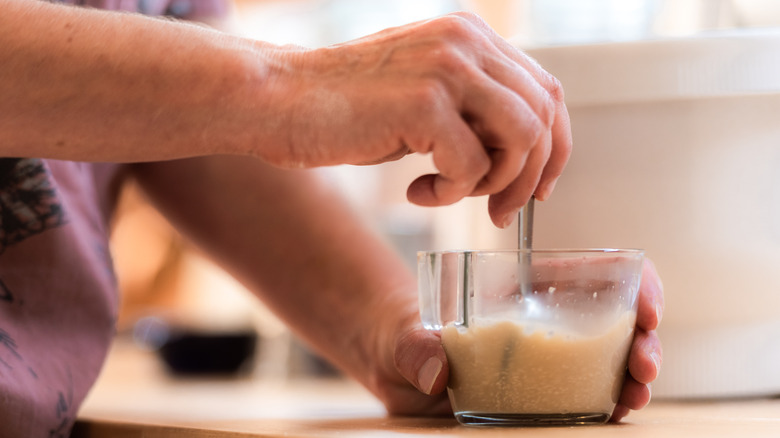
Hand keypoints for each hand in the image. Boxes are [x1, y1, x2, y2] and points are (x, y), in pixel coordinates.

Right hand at [261, 12, 571, 226]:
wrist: (278, 100)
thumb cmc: (345, 107)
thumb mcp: (422, 94)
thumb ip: (472, 107)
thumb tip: (518, 152)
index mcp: (469, 36)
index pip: (546, 90)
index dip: (554, 146)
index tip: (539, 186)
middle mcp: (466, 42)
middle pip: (542, 116)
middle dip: (529, 177)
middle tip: (500, 210)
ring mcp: (447, 68)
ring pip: (522, 139)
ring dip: (496, 184)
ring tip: (454, 195)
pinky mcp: (424, 104)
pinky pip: (472, 166)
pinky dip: (451, 193)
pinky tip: (416, 191)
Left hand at [370, 258, 663, 419]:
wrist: (392, 368)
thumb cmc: (401, 334)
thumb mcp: (404, 336)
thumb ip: (414, 349)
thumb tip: (436, 372)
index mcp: (524, 292)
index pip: (596, 274)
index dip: (634, 285)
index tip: (645, 309)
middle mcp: (543, 323)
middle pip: (614, 322)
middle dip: (643, 342)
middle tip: (644, 367)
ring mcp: (545, 360)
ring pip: (609, 363)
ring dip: (633, 378)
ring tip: (635, 395)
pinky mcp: (539, 395)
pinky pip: (586, 397)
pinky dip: (609, 404)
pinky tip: (615, 413)